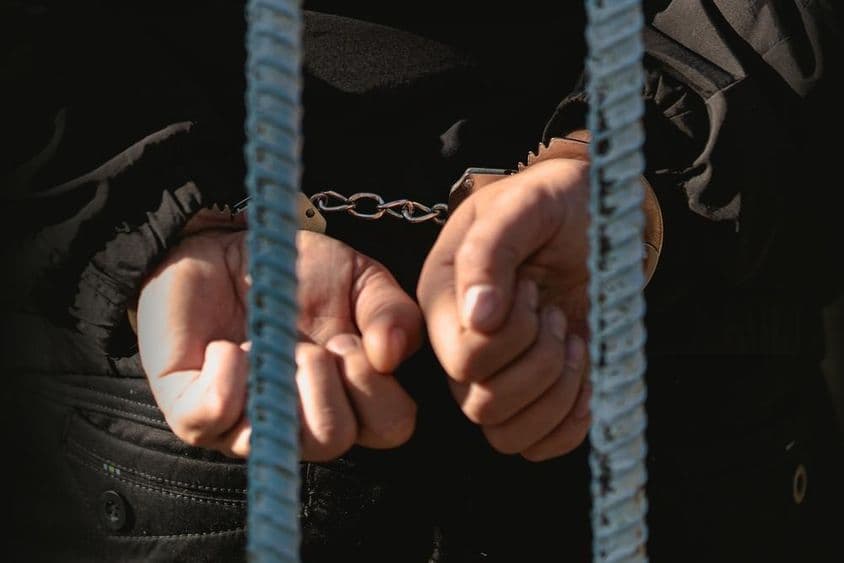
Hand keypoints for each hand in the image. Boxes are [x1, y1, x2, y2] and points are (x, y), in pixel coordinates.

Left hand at [137, 228, 421, 459]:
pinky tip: (227, 347)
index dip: (377, 386)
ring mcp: (246, 423)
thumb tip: (389, 355)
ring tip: (273, 341)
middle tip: (311, 342)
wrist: (228, 245)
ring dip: (284, 377)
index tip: (352, 340)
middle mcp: (301, 423)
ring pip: (281, 441)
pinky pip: (212, 418)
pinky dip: (227, 376)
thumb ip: (394, 313)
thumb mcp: (363, 280)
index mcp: (350, 399)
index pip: (390, 428)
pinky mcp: (191, 410)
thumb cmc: (300, 273)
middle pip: (334, 440)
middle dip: (327, 378)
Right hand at [417, 158, 592, 460]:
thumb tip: (479, 318)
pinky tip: (586, 374)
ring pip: (506, 435)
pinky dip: (570, 422)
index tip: (533, 287)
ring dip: (557, 392)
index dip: (510, 337)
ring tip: (572, 338)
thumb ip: (492, 249)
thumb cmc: (553, 204)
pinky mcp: (531, 395)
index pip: (462, 360)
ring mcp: (494, 376)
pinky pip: (537, 447)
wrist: (592, 216)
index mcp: (442, 300)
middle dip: (539, 362)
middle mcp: (458, 345)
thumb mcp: (525, 203)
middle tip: (556, 314)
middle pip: (482, 405)